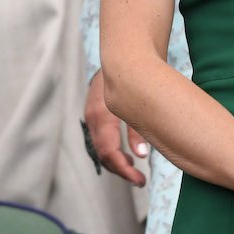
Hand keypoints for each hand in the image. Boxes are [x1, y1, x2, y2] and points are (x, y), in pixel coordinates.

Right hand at [82, 72, 147, 186]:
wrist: (127, 52)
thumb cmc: (139, 75)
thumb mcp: (141, 101)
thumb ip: (138, 128)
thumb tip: (140, 155)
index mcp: (102, 115)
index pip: (108, 151)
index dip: (123, 169)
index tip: (140, 180)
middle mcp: (93, 116)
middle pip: (103, 153)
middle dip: (120, 169)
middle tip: (140, 180)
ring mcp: (93, 114)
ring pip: (101, 147)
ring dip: (116, 161)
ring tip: (135, 171)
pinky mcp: (98, 112)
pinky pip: (102, 137)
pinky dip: (113, 149)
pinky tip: (128, 155)